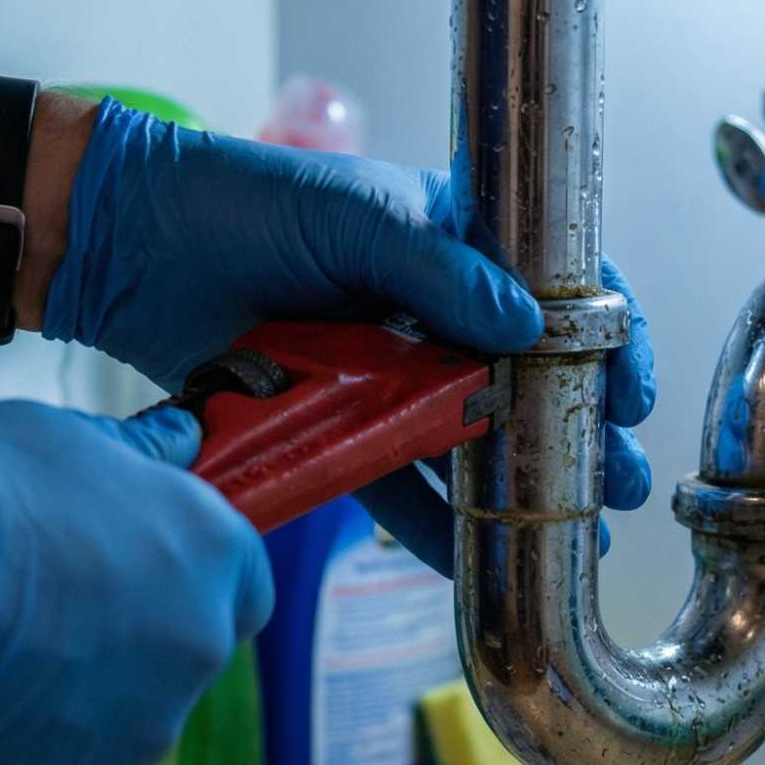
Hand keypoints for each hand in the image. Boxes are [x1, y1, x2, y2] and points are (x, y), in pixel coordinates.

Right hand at [0, 403, 270, 764]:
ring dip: (72, 695)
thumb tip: (176, 447)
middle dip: (124, 635)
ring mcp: (137, 736)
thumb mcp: (61, 440)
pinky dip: (19, 749)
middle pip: (178, 653)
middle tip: (39, 603)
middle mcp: (196, 653)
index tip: (139, 562)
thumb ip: (133, 456)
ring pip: (117, 718)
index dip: (187, 572)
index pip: (240, 579)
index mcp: (211, 559)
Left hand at [41, 99, 655, 571]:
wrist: (132, 241)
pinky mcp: (337, 428)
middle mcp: (435, 312)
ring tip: (577, 535)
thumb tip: (529, 327)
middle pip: (532, 378)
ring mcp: (388, 375)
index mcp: (457, 241)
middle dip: (583, 432)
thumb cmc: (248, 200)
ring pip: (472, 440)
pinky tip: (483, 563)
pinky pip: (396, 487)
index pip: (559, 288)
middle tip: (623, 482)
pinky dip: (436, 528)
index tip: (632, 391)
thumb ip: (441, 274)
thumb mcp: (354, 218)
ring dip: (526, 489)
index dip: (607, 338)